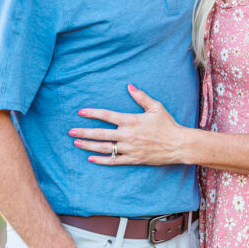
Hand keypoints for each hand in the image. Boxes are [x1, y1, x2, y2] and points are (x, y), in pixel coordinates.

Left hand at [69, 85, 185, 165]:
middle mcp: (127, 135)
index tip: (81, 112)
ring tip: (76, 142)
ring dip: (88, 145)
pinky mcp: (133, 159)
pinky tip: (90, 158)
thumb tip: (129, 86)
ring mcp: (129, 149)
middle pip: (101, 133)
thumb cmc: (167, 124)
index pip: (107, 116)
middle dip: (84, 132)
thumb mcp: (156, 107)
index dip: (93, 113)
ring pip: (104, 148)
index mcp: (131, 120)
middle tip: (70, 131)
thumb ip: (141, 97)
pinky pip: (113, 161)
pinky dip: (101, 160)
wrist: (178, 145)